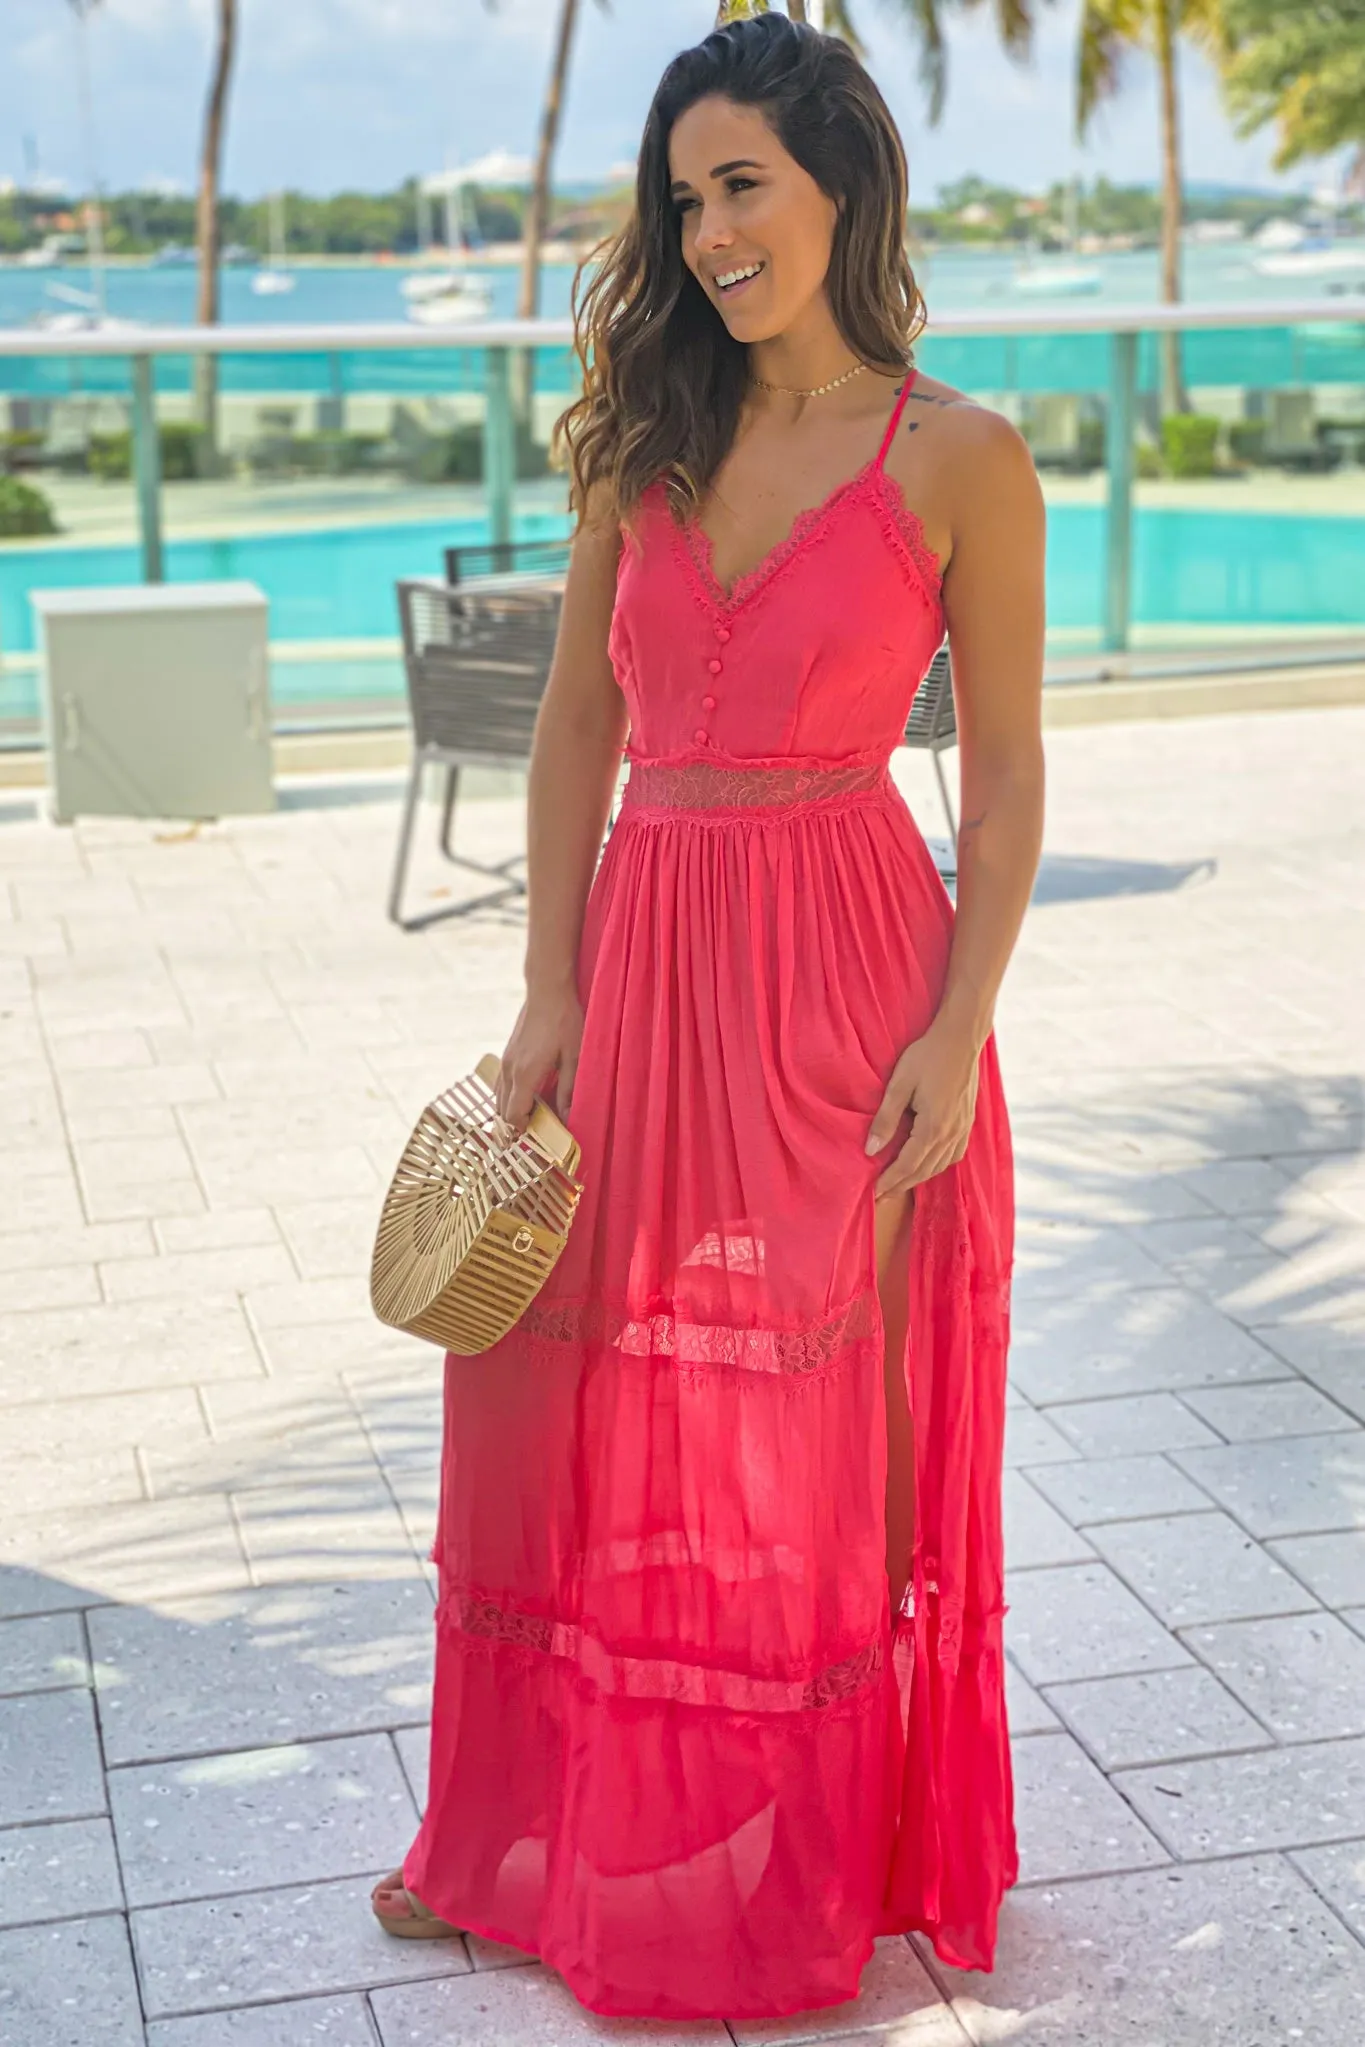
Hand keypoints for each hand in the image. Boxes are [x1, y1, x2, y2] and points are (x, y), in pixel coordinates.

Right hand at [496, 982, 584, 1130]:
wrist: (547, 990)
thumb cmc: (565, 1021)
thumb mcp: (575, 1057)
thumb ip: (569, 1090)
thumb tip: (567, 1118)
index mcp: (525, 1074)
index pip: (513, 1115)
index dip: (522, 1131)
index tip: (538, 1139)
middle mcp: (509, 1070)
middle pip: (501, 1111)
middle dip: (514, 1126)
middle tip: (533, 1137)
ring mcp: (505, 1060)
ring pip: (498, 1098)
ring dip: (510, 1112)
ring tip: (530, 1121)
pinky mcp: (507, 1053)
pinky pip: (501, 1084)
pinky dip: (508, 1097)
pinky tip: (527, 1098)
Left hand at [865, 1022, 980, 1198]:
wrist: (960, 1038)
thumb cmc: (926, 1056)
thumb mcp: (899, 1085)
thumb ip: (885, 1119)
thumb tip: (870, 1150)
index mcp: (933, 1127)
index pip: (908, 1165)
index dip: (890, 1181)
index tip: (874, 1194)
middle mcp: (952, 1134)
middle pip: (925, 1170)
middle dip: (902, 1185)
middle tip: (882, 1197)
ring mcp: (963, 1128)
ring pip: (941, 1165)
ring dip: (920, 1178)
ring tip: (900, 1184)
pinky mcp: (968, 1121)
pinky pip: (954, 1154)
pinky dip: (939, 1165)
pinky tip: (928, 1164)